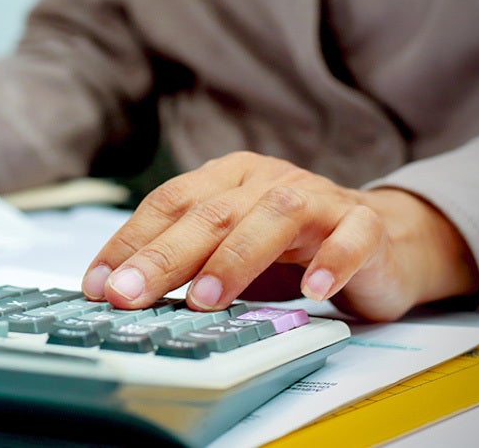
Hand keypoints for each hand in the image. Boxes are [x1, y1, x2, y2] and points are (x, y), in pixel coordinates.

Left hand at [81, 151, 478, 321]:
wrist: (380, 239)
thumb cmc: (290, 247)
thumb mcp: (229, 248)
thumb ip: (185, 261)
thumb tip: (119, 291)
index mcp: (227, 178)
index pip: (169, 202)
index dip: (130, 241)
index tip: (99, 284)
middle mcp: (266, 180)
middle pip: (212, 212)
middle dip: (165, 256)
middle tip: (130, 294)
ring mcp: (318, 198)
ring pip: (274, 217)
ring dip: (236, 259)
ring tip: (206, 300)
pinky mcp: (363, 223)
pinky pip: (351, 237)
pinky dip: (332, 261)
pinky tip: (313, 291)